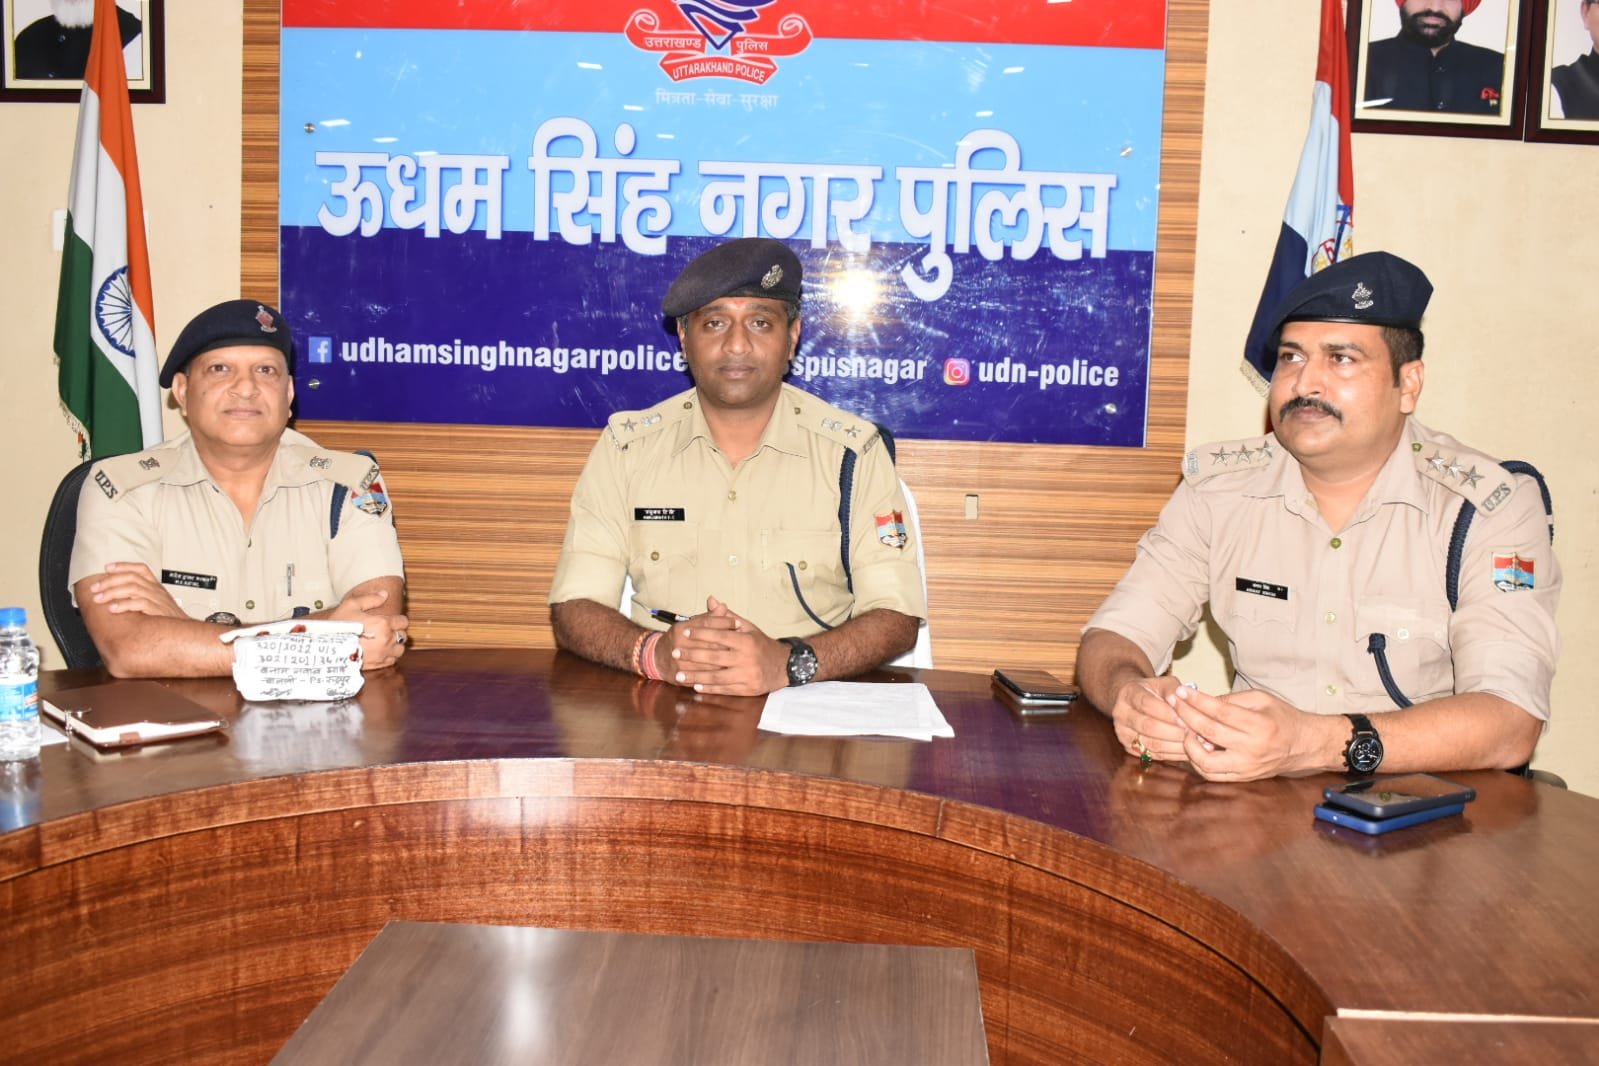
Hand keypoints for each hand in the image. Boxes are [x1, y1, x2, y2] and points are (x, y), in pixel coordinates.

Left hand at [86, 562, 187, 618]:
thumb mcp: (156, 604)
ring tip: (99, 599)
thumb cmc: (169, 620)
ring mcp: (158, 599)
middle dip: (109, 581)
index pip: (140, 569)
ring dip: (112, 592)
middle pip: (132, 577)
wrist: (187, 632)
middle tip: (95, 588)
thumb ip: (140, 598)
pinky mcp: (158, 610)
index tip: (107, 568)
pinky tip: (113, 608)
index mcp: (156, 586)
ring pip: (133, 588)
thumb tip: (116, 597)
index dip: (123, 565)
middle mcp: (157, 590)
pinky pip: (139, 603)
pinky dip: (124, 605)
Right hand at [329, 587, 409, 670]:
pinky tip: (379, 652)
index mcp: (383, 624)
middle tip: (385, 631)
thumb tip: (384, 594)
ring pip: (400, 650)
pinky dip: (388, 656)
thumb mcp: (351, 606)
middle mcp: (387, 639)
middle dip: (396, 632)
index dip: (398, 620)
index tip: (390, 620)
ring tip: (384, 642)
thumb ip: (370, 599)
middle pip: (403, 635)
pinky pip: (392, 661)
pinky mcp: (378, 665)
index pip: (403, 622)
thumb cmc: (338, 627)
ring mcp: (383, 654)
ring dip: (395, 645)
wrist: (327, 649)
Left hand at [657, 596, 787, 695]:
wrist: (784, 666)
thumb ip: (727, 616)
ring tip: (679, 674)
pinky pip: (725, 689)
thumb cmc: (761, 645)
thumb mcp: (748, 628)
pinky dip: (709, 688)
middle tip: (675, 653)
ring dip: (696, 676)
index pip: (719, 635)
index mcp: (746, 641)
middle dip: (692, 655)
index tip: (684, 632)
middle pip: (714, 657)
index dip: (700, 633)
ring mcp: (747, 675)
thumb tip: (710, 600)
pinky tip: (696, 686)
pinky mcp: (747, 689)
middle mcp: (746, 658)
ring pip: (717, 676)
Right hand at [1108, 674, 1189, 765]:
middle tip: (1196, 733)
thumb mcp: (1164, 683)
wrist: (1136, 702)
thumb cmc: (1155, 691)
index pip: (1147, 704)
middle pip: (1149, 726)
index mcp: (1128, 693)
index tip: (1186, 718)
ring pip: (1152, 744)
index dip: (1168, 713)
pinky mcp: (1130, 749)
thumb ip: (1174, 691)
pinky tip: (1189, 750)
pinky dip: (1174, 754)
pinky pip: (1155, 755)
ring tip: (1196, 742)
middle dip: (1175, 731)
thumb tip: (1184, 703)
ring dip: (1177, 745)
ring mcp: (1123, 733)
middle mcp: (1121, 714)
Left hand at [1170, 685, 1334, 781]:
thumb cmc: (1282, 718)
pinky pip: (1212, 775)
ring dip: (1188, 744)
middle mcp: (1252, 749)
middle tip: (1174, 704)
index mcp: (1259, 725)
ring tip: (1185, 729)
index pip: (1219, 712)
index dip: (1196, 701)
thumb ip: (1231, 699)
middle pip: (1208, 733)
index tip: (1181, 692)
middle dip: (1186, 716)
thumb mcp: (1261, 699)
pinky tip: (1195, 746)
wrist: (1304, 745)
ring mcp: (1246, 767)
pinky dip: (1197, 761)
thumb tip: (1201, 701)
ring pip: (1205, 762)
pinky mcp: (1242, 778)